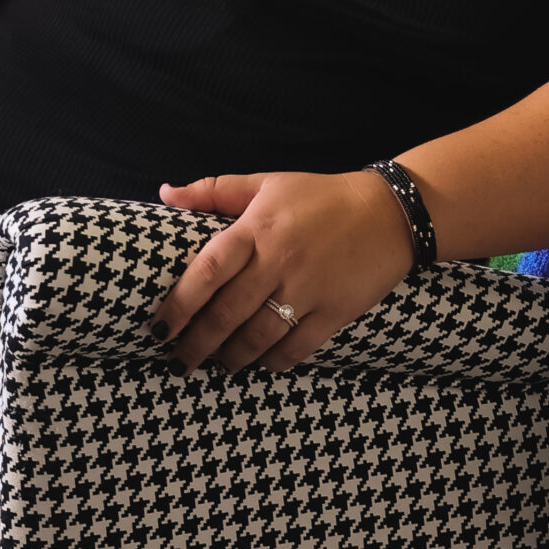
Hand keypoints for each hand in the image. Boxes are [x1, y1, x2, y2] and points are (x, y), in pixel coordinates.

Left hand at [152, 169, 414, 371]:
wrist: (390, 212)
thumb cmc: (322, 196)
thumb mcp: (268, 183)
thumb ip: (214, 190)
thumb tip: (165, 193)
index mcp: (258, 228)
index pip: (207, 270)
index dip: (179, 303)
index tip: (159, 326)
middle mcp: (279, 261)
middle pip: (226, 313)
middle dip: (196, 343)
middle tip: (177, 359)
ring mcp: (307, 290)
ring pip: (257, 337)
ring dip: (230, 359)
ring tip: (215, 365)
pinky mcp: (334, 312)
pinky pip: (295, 348)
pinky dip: (272, 362)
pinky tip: (258, 364)